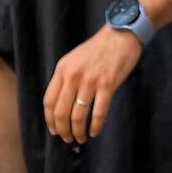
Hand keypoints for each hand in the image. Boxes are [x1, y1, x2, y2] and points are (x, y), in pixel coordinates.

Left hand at [43, 26, 142, 143]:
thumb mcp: (74, 60)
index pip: (49, 101)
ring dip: (78, 132)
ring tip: (80, 139)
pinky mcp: (107, 85)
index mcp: (62, 70)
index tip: (54, 131)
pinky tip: (94, 132)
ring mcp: (90, 81)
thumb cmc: (98, 49)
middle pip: (61, 113)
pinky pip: (99, 113)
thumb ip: (66, 80)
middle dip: (63, 131)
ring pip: (78, 116)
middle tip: (68, 139)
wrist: (122, 33)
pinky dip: (96, 126)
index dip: (50, 120)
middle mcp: (73, 76)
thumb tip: (61, 107)